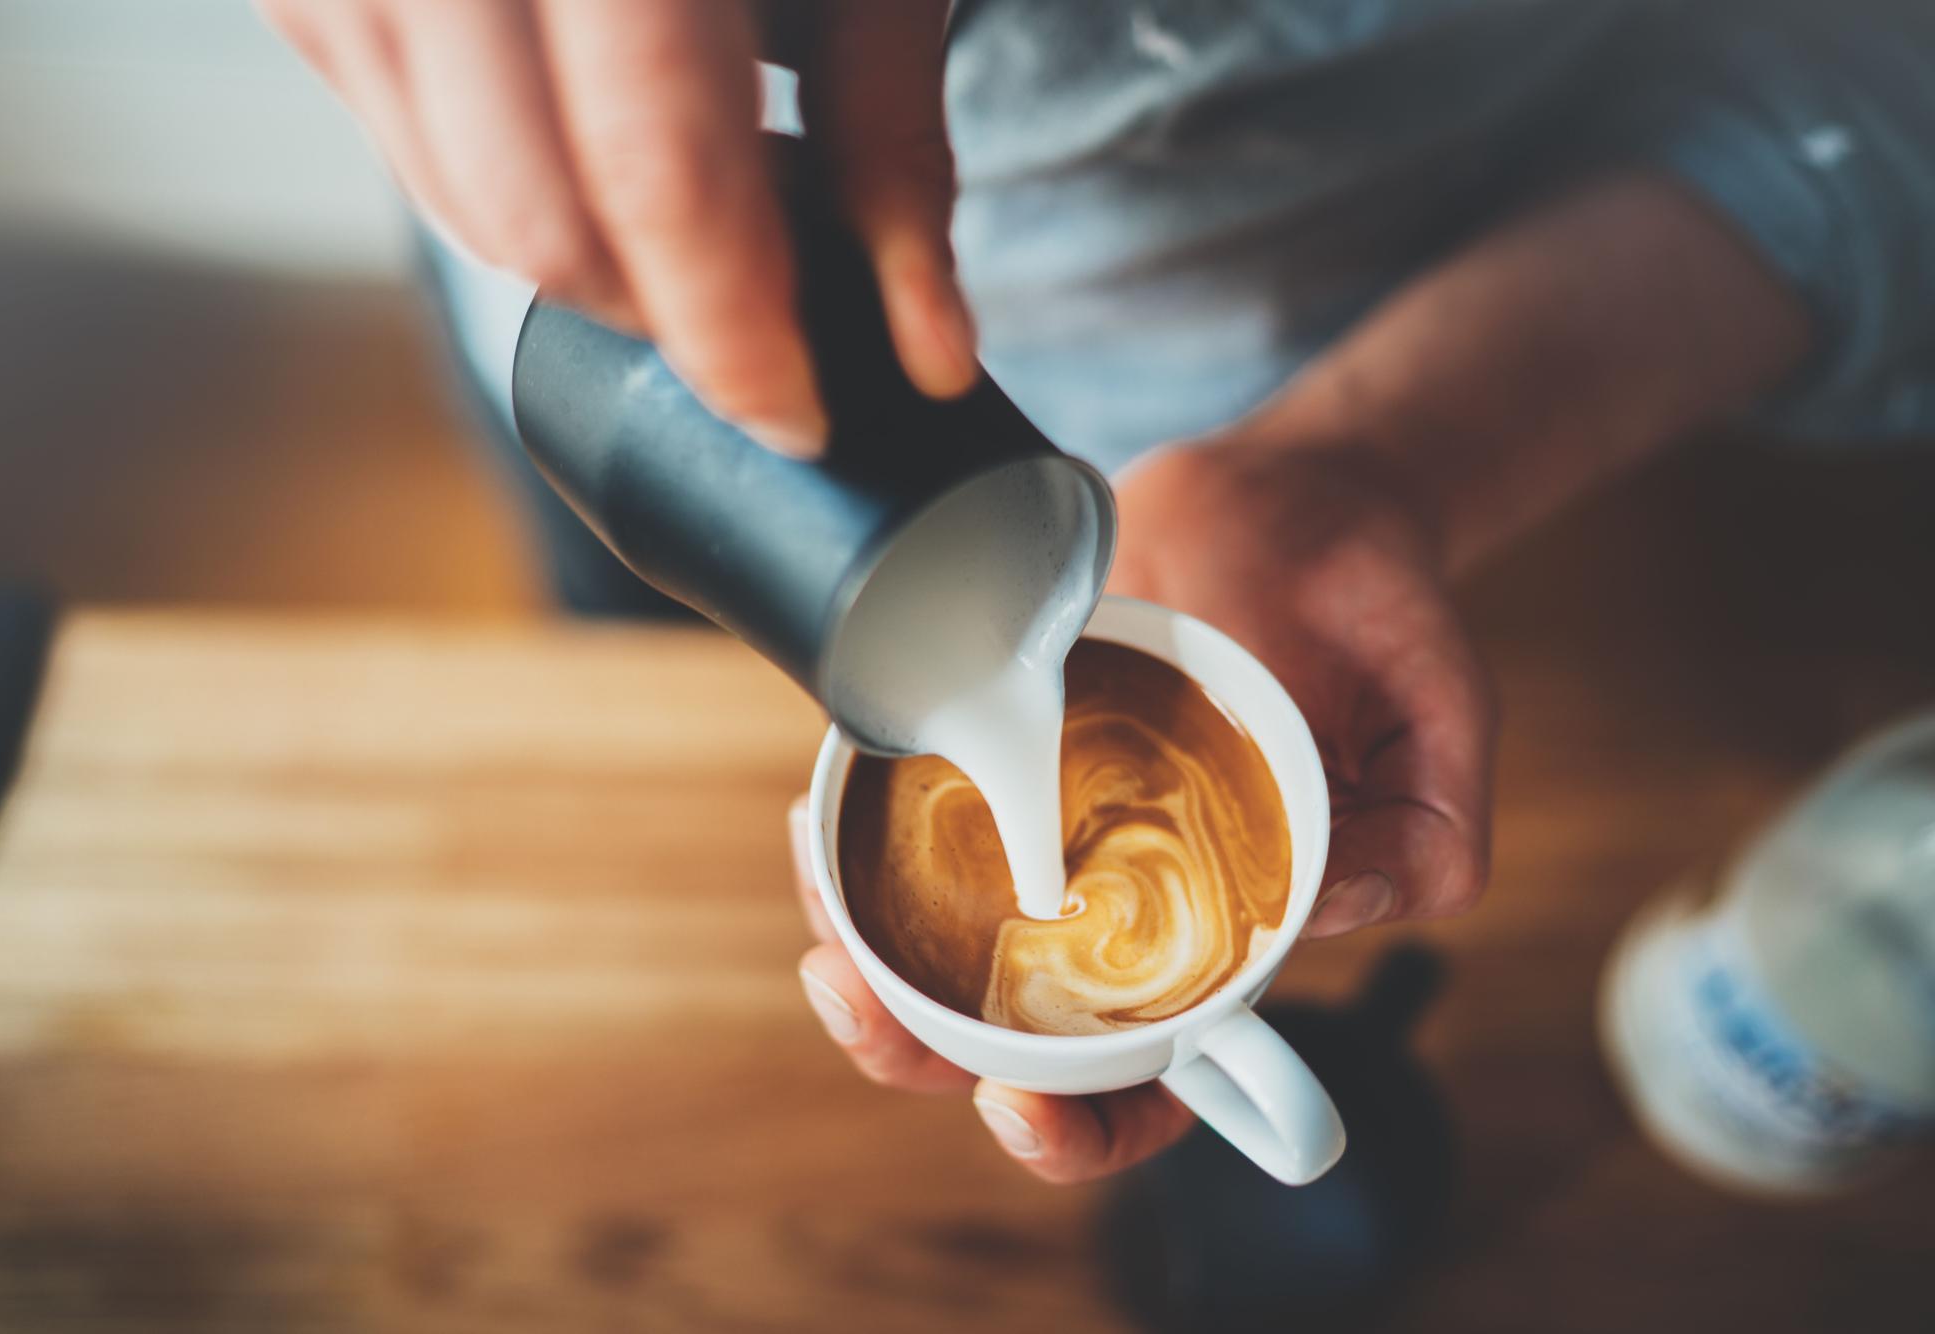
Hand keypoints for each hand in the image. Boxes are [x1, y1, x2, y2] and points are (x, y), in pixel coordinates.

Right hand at [259, 0, 975, 454]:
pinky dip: (496, 175)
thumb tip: (929, 349)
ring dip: (580, 254)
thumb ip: (896, 146)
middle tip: (757, 313)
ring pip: (450, 197)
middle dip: (658, 312)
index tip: (794, 415)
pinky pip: (392, 129)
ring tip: (688, 195)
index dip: (732, 331)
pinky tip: (587, 124)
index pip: (660, 174)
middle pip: (536, 215)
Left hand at [787, 440, 1495, 1180]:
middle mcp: (1118, 905)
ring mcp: (1048, 830)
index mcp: (1222, 944)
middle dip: (911, 1047)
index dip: (1081, 1130)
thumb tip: (1332, 907)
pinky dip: (853, 832)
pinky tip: (822, 813)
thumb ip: (1429, 838)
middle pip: (999, 1030)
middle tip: (856, 1000)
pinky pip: (904, 812)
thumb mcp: (1440, 728)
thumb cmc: (1375, 631)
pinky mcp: (999, 749)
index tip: (1019, 1104)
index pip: (1148, 1082)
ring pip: (928, 937)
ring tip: (823, 927)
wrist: (1305, 500)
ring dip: (858, 952)